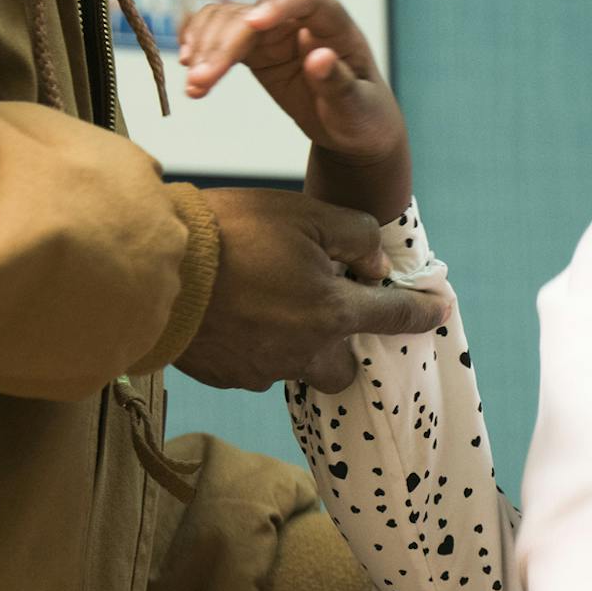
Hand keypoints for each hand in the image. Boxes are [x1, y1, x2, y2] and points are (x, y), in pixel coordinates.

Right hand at [175, 188, 442, 391]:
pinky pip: (257, 366)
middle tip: (319, 308)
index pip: (394, 317)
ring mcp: (265, 370)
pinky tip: (234, 315)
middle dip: (341, 343)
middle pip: (345, 364)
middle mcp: (307, 352)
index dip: (422, 313)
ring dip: (297, 343)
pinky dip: (256, 344)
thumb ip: (353, 237)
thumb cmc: (229, 234)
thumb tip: (374, 266)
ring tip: (268, 307)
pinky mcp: (229, 376)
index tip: (440, 311)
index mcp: (333, 313)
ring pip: (299, 367)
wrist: (152, 267)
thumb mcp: (303, 214)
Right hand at [178, 0, 409, 222]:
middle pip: (254, 13)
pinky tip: (191, 74)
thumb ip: (340, 84)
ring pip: (229, 21)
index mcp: (336, 26)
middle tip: (203, 77)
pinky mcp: (255, 49)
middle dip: (225, 42)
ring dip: (206, 48)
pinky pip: (220, 36)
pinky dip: (201, 50)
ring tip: (194, 86)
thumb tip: (319, 57)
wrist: (353, 132)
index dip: (279, 3)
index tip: (255, 24)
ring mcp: (275, 32)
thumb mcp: (358, 109)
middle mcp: (301, 20)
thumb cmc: (365, 117)